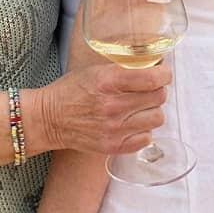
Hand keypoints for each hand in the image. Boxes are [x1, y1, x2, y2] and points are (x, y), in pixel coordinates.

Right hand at [38, 62, 169, 155]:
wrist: (49, 119)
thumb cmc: (71, 90)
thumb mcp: (95, 70)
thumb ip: (122, 69)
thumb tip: (152, 66)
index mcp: (108, 81)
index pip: (152, 78)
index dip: (164, 73)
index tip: (163, 71)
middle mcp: (114, 106)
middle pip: (158, 97)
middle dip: (158, 89)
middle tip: (150, 87)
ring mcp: (114, 129)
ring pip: (157, 118)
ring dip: (152, 110)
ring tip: (141, 106)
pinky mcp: (113, 146)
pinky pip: (146, 138)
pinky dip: (143, 129)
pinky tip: (133, 122)